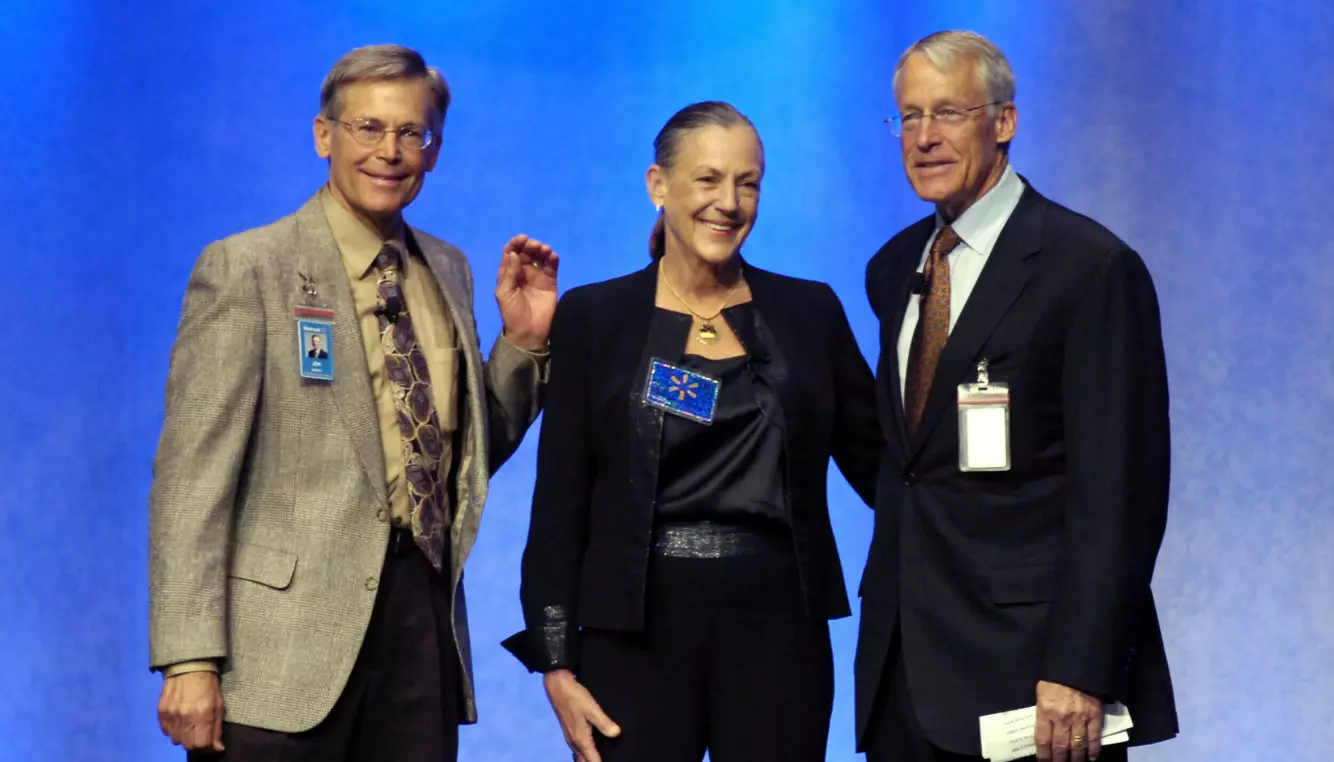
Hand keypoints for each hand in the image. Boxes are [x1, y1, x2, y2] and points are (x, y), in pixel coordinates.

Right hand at [158, 671, 224, 751]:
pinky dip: (173, 729)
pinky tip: (180, 720)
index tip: (208, 740)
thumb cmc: (208, 685)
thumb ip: (217, 728)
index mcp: (202, 716)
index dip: (206, 745)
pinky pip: (165, 731)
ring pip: (175, 740)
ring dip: (183, 736)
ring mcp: (171, 715)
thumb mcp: (219, 705)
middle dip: (195, 741)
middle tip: (199, 732)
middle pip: (187, 745)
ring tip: (189, 724)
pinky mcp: (161, 711)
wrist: (190, 667)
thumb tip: (218, 748)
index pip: (201, 745)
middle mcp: (185, 718)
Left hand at [495, 234, 558, 351]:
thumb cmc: (512, 314)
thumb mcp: (504, 294)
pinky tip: (553, 257)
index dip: (515, 243)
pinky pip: (552, 267)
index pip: (511, 253)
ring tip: (545, 250)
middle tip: (535, 246)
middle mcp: (523, 272)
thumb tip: (515, 254)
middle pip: (526, 252)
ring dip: (542, 250)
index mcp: (509, 273)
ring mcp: (537, 276)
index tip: (522, 239)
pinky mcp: (550, 282)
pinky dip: (553, 259)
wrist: (529, 332)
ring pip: (540, 257)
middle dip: (530, 245)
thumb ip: (509, 273)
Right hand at [543, 669, 619, 761]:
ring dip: (588, 758)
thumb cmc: (575, 697)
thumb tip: (616, 734)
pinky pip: (578, 748)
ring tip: (602, 756)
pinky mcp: (569, 730)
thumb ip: (604, 723)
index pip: (592, 760)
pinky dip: (585, 752)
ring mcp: (570, 736)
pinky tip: (592, 747)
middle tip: (608, 759)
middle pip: (584, 761)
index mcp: (580, 739)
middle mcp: (574, 742)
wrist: (558, 685)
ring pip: (580, 755)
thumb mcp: (592, 709)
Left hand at [1035, 680, 1102, 761]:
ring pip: (1077, 746)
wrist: (1078, 666)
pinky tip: (1092, 758)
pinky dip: (1094, 750)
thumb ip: (1042, 711)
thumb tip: (1043, 729)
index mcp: (1045, 711)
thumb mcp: (1041, 692)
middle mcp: (1062, 718)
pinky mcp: (1095, 716)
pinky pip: (1094, 738)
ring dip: (1076, 758)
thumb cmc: (1055, 678)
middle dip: (1059, 760)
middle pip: (1060, 747)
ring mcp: (1080, 719)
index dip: (1043, 755)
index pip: (1042, 740)